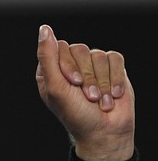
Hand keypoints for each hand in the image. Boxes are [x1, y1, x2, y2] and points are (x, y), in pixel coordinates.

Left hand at [35, 24, 134, 160]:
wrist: (105, 132)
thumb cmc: (76, 114)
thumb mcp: (56, 87)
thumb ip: (47, 57)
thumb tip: (44, 29)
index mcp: (51, 71)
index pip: (58, 47)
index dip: (69, 65)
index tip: (72, 84)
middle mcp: (70, 66)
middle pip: (80, 49)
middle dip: (87, 76)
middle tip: (88, 96)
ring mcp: (92, 66)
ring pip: (98, 55)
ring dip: (102, 82)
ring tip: (100, 101)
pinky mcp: (112, 69)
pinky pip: (115, 58)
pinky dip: (116, 78)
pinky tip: (113, 95)